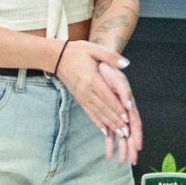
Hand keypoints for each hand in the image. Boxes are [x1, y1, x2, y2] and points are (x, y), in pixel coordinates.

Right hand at [56, 39, 142, 162]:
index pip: (107, 97)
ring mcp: (83, 97)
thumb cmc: (78, 52)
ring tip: (121, 134)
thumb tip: (125, 64)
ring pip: (98, 114)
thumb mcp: (95, 49)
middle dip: (116, 121)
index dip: (118, 108)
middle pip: (104, 109)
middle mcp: (87, 91)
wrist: (57, 57)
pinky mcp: (80, 99)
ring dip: (110, 125)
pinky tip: (105, 131)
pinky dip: (99, 123)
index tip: (127, 117)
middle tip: (128, 132)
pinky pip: (90, 113)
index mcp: (92, 79)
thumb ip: (111, 57)